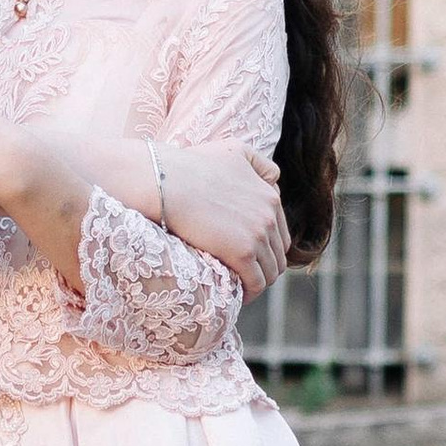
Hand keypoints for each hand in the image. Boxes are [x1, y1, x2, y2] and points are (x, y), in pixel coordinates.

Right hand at [154, 144, 289, 297]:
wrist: (165, 181)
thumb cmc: (190, 165)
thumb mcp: (233, 151)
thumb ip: (259, 163)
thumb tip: (275, 179)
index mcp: (270, 196)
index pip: (280, 233)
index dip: (266, 248)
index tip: (248, 256)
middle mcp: (270, 215)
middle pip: (278, 255)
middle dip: (263, 266)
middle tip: (242, 275)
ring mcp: (258, 235)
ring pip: (270, 272)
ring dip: (257, 282)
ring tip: (239, 287)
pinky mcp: (243, 253)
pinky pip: (256, 283)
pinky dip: (250, 292)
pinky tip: (237, 295)